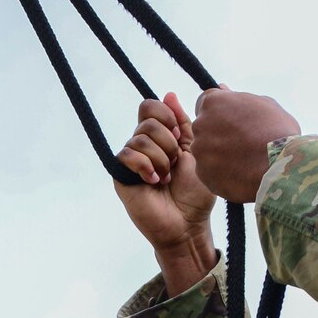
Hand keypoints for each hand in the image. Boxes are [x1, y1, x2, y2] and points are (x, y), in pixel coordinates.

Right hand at [113, 93, 216, 293]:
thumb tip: (169, 94)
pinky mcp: (121, 175)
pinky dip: (145, 167)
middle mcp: (143, 145)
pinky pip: (127, 155)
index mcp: (160, 136)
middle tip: (174, 164)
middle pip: (147, 120)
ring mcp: (131, 160)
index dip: (166, 116)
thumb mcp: (196, 151)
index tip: (180, 136)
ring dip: (160, 160)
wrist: (188, 223)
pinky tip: (154, 183)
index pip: (150, 107)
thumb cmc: (196, 192)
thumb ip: (184, 123)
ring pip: (140, 139)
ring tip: (166, 179)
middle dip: (168, 143)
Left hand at [191, 88, 300, 202]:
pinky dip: (221, 173)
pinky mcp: (203, 174)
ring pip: (205, 151)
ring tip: (244, 160)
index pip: (205, 102)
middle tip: (241, 142)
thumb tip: (223, 89)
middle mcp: (201, 125)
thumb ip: (238, 98)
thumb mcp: (263, 105)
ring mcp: (200, 151)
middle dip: (218, 133)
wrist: (281, 167)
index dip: (219, 111)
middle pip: (204, 128)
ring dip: (219, 154)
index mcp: (213, 103)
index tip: (231, 120)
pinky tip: (240, 174)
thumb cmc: (277, 131)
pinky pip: (209, 172)